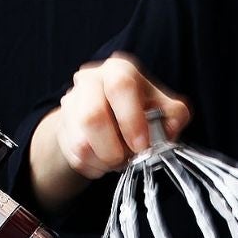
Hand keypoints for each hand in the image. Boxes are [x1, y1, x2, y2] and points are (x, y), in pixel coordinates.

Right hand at [28, 53, 190, 209]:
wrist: (111, 118)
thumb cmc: (142, 110)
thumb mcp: (165, 108)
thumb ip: (174, 116)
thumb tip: (171, 127)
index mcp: (118, 70)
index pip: (120, 87)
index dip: (131, 120)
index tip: (141, 145)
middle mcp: (90, 80)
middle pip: (92, 118)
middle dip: (114, 149)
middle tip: (129, 158)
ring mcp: (71, 103)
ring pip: (81, 144)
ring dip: (105, 161)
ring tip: (119, 159)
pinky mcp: (62, 126)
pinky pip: (76, 157)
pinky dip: (96, 167)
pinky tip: (106, 161)